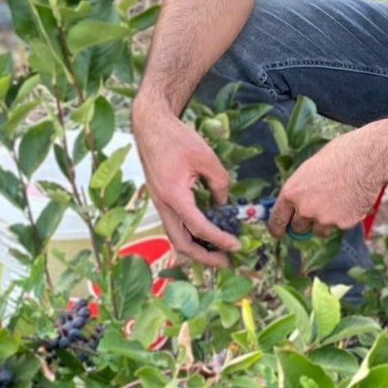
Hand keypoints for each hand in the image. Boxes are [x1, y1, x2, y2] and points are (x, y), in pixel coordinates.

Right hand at [133, 105, 239, 266]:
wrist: (150, 126)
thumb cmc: (176, 138)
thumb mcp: (206, 158)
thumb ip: (220, 183)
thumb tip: (224, 204)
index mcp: (174, 195)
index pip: (199, 227)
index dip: (220, 239)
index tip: (237, 246)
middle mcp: (163, 204)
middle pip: (181, 243)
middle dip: (204, 257)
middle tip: (226, 261)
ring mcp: (159, 203)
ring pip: (176, 237)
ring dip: (196, 248)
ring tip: (217, 252)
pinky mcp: (161, 199)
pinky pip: (175, 225)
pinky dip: (190, 235)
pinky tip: (206, 233)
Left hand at [267, 131, 386, 239]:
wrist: (366, 159)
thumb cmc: (339, 156)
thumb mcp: (310, 169)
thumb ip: (300, 189)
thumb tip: (296, 203)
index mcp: (292, 192)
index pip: (277, 219)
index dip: (277, 227)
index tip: (279, 232)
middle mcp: (305, 209)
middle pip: (298, 228)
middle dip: (305, 222)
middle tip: (317, 209)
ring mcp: (324, 219)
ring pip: (319, 230)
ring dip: (325, 222)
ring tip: (338, 200)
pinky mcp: (343, 224)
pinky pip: (339, 227)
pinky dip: (344, 218)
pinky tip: (351, 200)